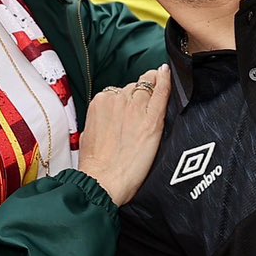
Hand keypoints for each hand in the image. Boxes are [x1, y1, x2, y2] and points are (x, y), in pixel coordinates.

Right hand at [77, 66, 170, 205]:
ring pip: (148, 86)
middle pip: (134, 87)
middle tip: (143, 111)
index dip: (128, 99)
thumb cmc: (95, 166)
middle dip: (140, 95)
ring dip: (152, 89)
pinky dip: (166, 80)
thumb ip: (100, 121)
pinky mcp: (152, 119)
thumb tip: (108, 119)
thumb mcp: (88, 136)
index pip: (119, 91)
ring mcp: (136, 108)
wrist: (103, 182)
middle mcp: (117, 100)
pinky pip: (162, 92)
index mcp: (100, 103)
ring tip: (157, 95)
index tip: (132, 108)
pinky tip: (167, 73)